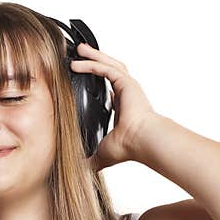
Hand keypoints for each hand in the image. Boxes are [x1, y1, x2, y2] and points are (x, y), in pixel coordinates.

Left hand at [70, 43, 159, 171]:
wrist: (141, 141)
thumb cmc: (128, 147)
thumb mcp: (103, 152)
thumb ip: (91, 158)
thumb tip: (78, 170)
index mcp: (124, 108)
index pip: (111, 89)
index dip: (99, 81)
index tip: (86, 78)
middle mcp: (127, 94)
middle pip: (109, 71)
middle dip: (95, 61)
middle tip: (79, 55)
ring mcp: (128, 86)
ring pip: (108, 64)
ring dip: (93, 56)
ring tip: (78, 49)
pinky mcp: (125, 82)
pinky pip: (105, 68)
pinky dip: (91, 63)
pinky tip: (77, 61)